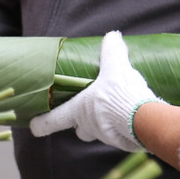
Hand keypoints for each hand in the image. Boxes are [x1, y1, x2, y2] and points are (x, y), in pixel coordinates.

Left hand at [29, 31, 160, 152]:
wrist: (145, 118)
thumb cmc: (120, 94)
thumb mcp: (115, 67)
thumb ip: (111, 51)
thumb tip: (112, 36)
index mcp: (78, 110)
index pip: (54, 120)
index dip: (42, 123)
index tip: (34, 127)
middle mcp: (89, 126)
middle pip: (79, 129)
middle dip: (81, 123)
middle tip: (90, 110)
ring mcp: (106, 136)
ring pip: (100, 132)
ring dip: (105, 123)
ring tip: (118, 109)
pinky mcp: (124, 142)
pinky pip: (119, 136)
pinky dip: (123, 127)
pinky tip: (134, 117)